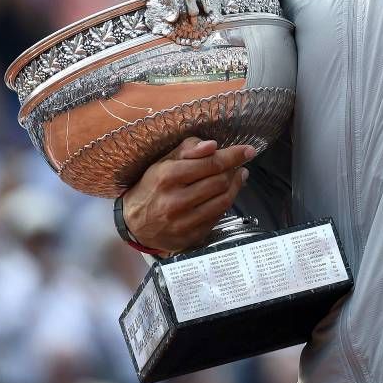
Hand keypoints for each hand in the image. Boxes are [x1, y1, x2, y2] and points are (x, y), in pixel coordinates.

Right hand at [122, 136, 255, 254]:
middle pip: (219, 182)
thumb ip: (189, 149)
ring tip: (238, 177)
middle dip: (234, 170)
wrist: (134, 223)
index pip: (210, 163)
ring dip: (235, 186)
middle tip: (239, 164)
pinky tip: (224, 194)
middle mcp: (175, 201)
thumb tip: (212, 145)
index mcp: (167, 177)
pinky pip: (217, 218)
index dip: (233, 155)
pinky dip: (224, 204)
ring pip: (222, 201)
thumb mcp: (163, 161)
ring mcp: (183, 222)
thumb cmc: (152, 186)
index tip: (248, 150)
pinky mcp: (190, 237)